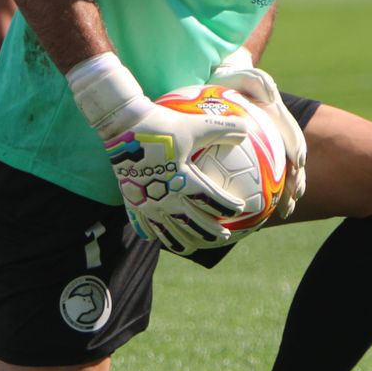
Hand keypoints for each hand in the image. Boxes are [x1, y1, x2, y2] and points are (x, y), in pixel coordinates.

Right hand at [68, 53, 247, 254]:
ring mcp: (146, 201)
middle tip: (225, 236)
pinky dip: (152, 232)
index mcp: (183, 179)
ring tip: (193, 246)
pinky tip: (157, 237)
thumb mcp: (195, 125)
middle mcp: (165, 195)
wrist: (124, 125)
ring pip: (167, 229)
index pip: (210, 200)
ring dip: (183, 240)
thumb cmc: (163, 124)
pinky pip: (142, 223)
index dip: (227, 206)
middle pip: (192, 221)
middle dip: (210, 231)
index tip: (240, 209)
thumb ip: (222, 128)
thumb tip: (247, 129)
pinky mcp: (131, 199)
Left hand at [210, 47, 306, 219]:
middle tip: (294, 197)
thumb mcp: (241, 75)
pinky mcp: (257, 158)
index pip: (291, 135)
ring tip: (284, 211)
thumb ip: (256, 80)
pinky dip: (264, 195)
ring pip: (281, 173)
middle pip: (292, 160)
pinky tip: (256, 213)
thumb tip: (269, 95)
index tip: (298, 163)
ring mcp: (269, 147)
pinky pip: (263, 178)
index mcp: (277, 117)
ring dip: (287, 192)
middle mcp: (277, 134)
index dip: (296, 148)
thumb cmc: (230, 80)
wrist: (221, 84)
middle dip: (297, 179)